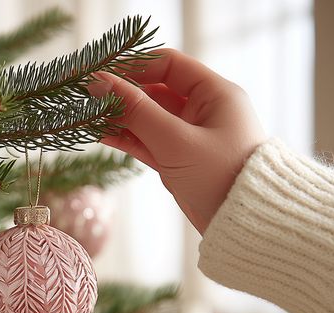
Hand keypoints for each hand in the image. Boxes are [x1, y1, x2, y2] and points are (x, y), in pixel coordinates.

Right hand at [88, 49, 265, 233]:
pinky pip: (148, 141)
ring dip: (119, 117)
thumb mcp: (175, 141)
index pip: (168, 65)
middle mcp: (203, 110)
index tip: (100, 73)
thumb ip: (136, 111)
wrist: (245, 226)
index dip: (133, 65)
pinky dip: (126, 137)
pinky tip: (100, 134)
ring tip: (87, 117)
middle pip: (154, 91)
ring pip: (148, 118)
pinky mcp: (179, 160)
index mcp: (214, 94)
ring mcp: (190, 137)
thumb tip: (100, 84)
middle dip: (121, 93)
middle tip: (87, 97)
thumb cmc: (219, 176)